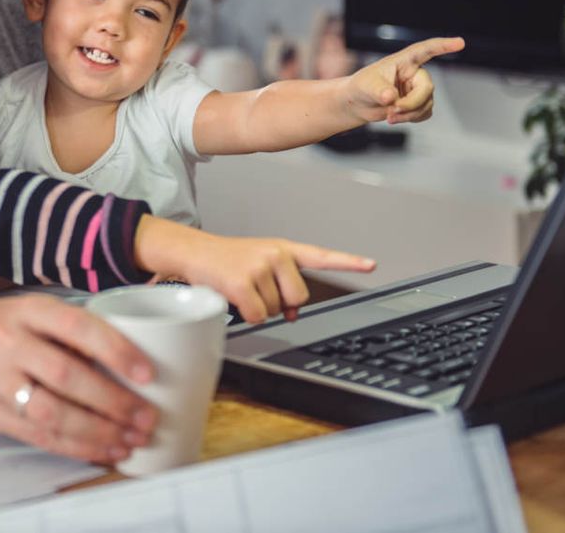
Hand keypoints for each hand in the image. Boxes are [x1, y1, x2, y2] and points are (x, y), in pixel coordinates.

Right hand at [0, 295, 157, 463]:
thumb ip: (69, 330)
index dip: (116, 351)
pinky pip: (36, 435)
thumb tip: (127, 360)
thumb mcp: (29, 311)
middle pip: (67, 376)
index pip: (78, 328)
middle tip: (145, 416)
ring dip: (98, 431)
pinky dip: (74, 446)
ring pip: (53, 412)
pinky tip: (100, 449)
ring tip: (129, 439)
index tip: (146, 373)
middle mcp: (7, 342)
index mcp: (27, 310)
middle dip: (113, 402)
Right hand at [134, 216, 374, 323]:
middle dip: (279, 303)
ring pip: (275, 309)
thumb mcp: (258, 269)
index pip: (321, 256)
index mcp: (283, 249)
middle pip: (299, 297)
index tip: (371, 264)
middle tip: (256, 291)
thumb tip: (292, 314)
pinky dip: (246, 315)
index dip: (348, 262)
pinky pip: (257, 315)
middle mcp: (276, 253)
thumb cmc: (226, 263)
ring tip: (240, 289)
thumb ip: (282, 286)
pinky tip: (234, 298)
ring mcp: (259, 266)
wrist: (193, 253)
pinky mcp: (242, 281)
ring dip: (258, 307)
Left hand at [346, 37, 464, 124]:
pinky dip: (411, 118)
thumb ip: (379, 90)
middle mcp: (415, 73)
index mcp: (404, 61)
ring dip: (408, 114)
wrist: (359, 103)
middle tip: (392, 110)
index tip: (460, 43)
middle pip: (427, 88)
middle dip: (411, 103)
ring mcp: (417, 89)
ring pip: (426, 103)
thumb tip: (391, 97)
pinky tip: (396, 118)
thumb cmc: (362, 86)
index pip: (426, 50)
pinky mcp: (418, 104)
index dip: (443, 46)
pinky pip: (425, 113)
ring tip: (389, 116)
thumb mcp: (366, 85)